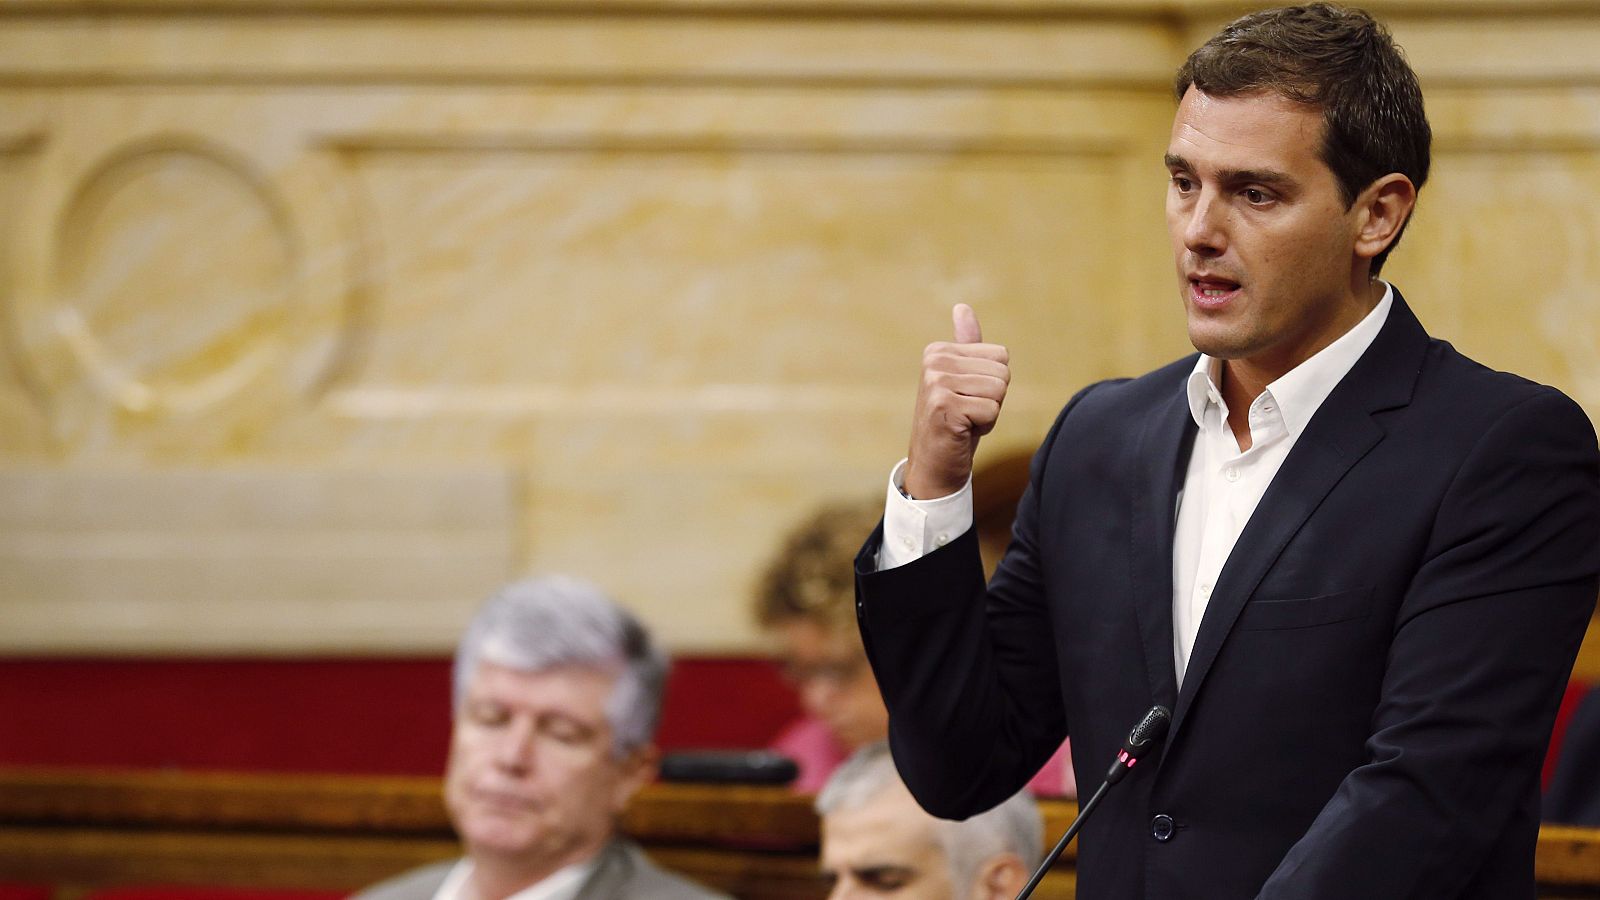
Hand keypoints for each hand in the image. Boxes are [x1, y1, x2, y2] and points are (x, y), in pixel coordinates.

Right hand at [903, 303, 1010, 498]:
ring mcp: (936, 383)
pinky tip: (962, 431)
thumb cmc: (955, 422)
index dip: (993, 383)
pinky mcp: (944, 405)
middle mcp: (934, 362)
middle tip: (967, 413)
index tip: (969, 398)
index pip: (1001, 356)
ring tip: (964, 421)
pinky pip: (992, 410)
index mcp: (938, 350)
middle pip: (1002, 372)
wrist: (934, 464)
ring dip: (989, 413)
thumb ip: (966, 345)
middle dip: (993, 399)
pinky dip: (984, 426)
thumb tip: (962, 307)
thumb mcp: (963, 380)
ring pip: (999, 391)